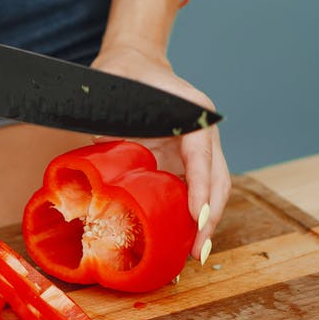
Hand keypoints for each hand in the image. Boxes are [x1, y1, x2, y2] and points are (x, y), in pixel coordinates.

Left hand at [91, 44, 229, 262]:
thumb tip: (101, 162)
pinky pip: (195, 192)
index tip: (196, 218)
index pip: (201, 157)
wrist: (132, 65)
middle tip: (197, 250)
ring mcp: (199, 149)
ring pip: (212, 191)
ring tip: (194, 254)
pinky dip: (193, 217)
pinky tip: (185, 241)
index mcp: (193, 113)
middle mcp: (203, 133)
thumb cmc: (121, 78)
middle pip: (217, 180)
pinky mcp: (186, 162)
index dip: (199, 190)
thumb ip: (113, 122)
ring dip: (206, 223)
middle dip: (209, 217)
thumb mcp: (114, 95)